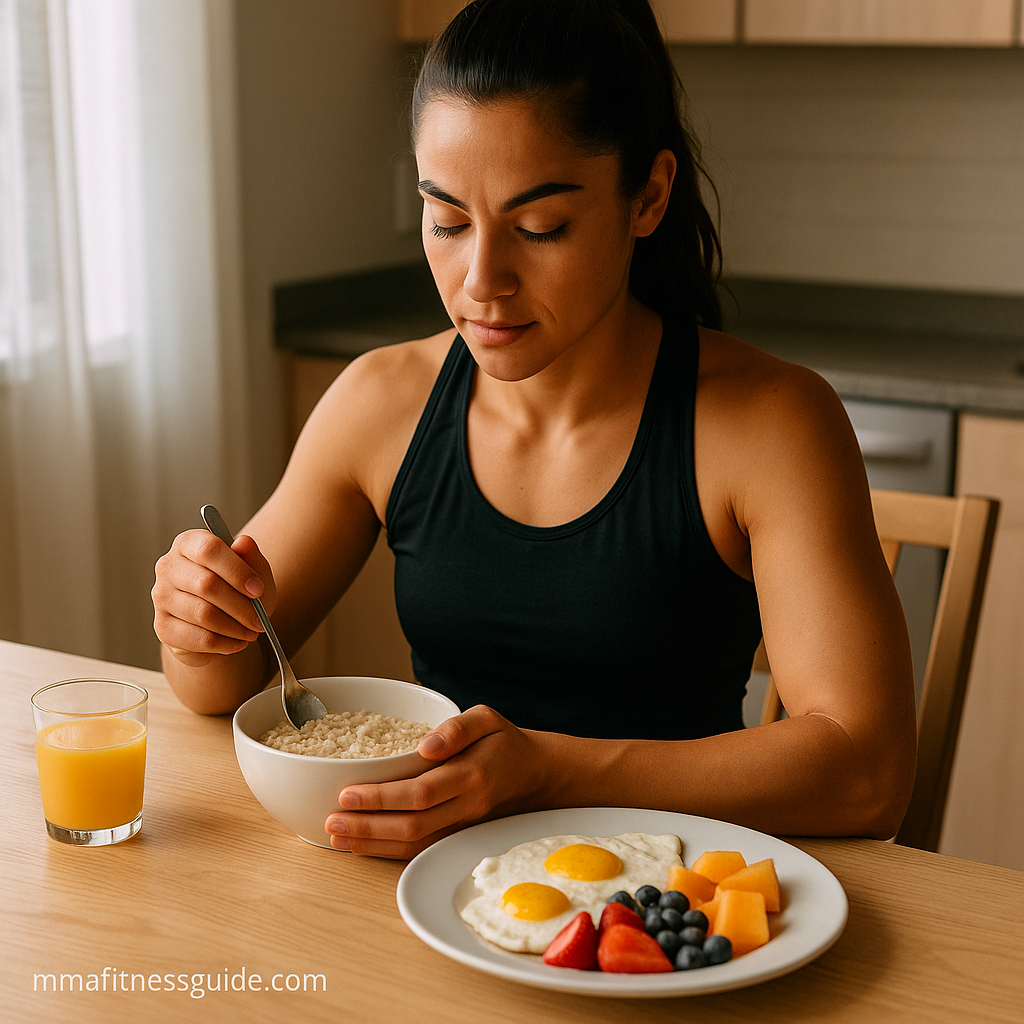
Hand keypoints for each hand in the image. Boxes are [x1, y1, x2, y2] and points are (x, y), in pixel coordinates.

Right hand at [152, 529, 274, 666]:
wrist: (221, 620)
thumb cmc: (237, 588)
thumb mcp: (253, 570)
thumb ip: (251, 556)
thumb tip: (243, 543)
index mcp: (189, 543)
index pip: (209, 550)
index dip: (237, 571)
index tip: (258, 590)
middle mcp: (168, 566)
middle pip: (206, 585)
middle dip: (241, 606)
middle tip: (260, 619)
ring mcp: (162, 597)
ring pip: (203, 614)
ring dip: (235, 627)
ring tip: (252, 631)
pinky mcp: (163, 627)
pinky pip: (199, 638)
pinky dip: (225, 643)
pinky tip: (238, 642)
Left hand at [324, 705, 551, 858]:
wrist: (535, 775)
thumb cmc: (505, 742)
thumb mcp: (488, 718)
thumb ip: (458, 727)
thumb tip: (427, 744)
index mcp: (472, 774)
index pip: (421, 792)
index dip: (382, 797)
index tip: (348, 793)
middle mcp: (467, 806)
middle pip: (412, 826)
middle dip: (367, 826)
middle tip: (331, 820)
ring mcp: (464, 827)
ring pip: (415, 845)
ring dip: (372, 844)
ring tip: (337, 837)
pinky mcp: (459, 837)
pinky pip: (422, 850)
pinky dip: (388, 851)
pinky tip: (363, 845)